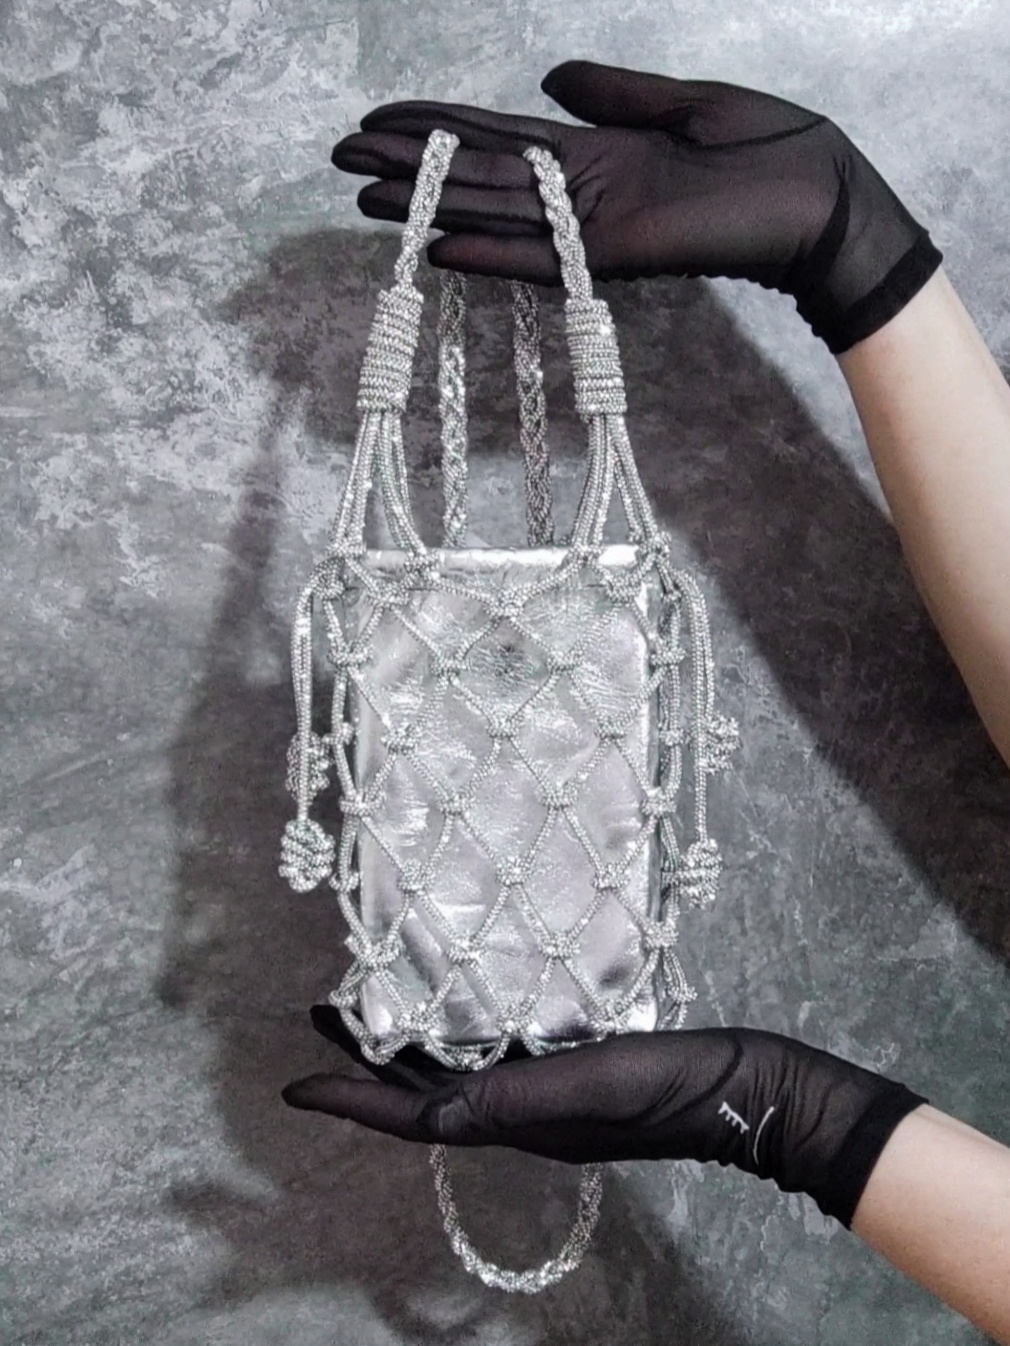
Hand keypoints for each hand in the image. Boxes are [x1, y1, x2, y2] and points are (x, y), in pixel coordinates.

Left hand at [283, 1006, 926, 1227]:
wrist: (744, 1086)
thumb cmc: (667, 1086)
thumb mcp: (588, 1089)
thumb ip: (514, 1098)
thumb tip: (432, 1111)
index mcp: (515, 1120)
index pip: (413, 1116)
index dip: (351, 1099)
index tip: (293, 1083)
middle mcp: (520, 1110)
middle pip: (423, 1092)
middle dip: (367, 1065)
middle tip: (324, 1019)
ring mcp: (547, 1091)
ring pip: (455, 1070)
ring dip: (408, 1044)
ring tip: (374, 1005)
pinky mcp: (574, 1065)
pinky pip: (496, 1052)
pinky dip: (462, 1031)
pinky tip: (465, 1001)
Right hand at [331, 60, 941, 354]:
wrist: (823, 197)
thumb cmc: (769, 148)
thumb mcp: (682, 100)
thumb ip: (612, 91)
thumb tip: (550, 73)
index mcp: (594, 150)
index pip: (497, 134)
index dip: (437, 123)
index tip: (381, 116)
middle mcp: (580, 191)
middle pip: (477, 174)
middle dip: (409, 164)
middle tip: (341, 158)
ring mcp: (592, 225)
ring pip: (493, 213)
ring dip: (427, 208)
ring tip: (364, 197)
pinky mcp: (614, 255)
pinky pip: (538, 256)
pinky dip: (487, 254)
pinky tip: (435, 249)